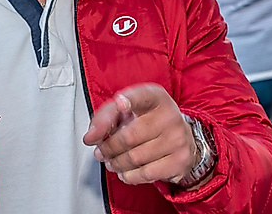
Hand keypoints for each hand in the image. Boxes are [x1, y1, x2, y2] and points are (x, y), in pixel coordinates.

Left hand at [83, 84, 199, 185]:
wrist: (181, 138)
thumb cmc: (149, 121)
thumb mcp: (127, 110)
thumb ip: (105, 118)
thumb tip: (90, 137)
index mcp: (156, 97)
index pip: (141, 96)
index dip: (130, 100)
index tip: (120, 104)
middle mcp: (169, 116)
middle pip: (129, 136)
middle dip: (108, 148)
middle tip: (101, 152)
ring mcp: (177, 139)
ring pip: (135, 158)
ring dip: (116, 163)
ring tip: (112, 161)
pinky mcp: (180, 160)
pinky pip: (146, 173)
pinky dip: (129, 176)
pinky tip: (125, 171)